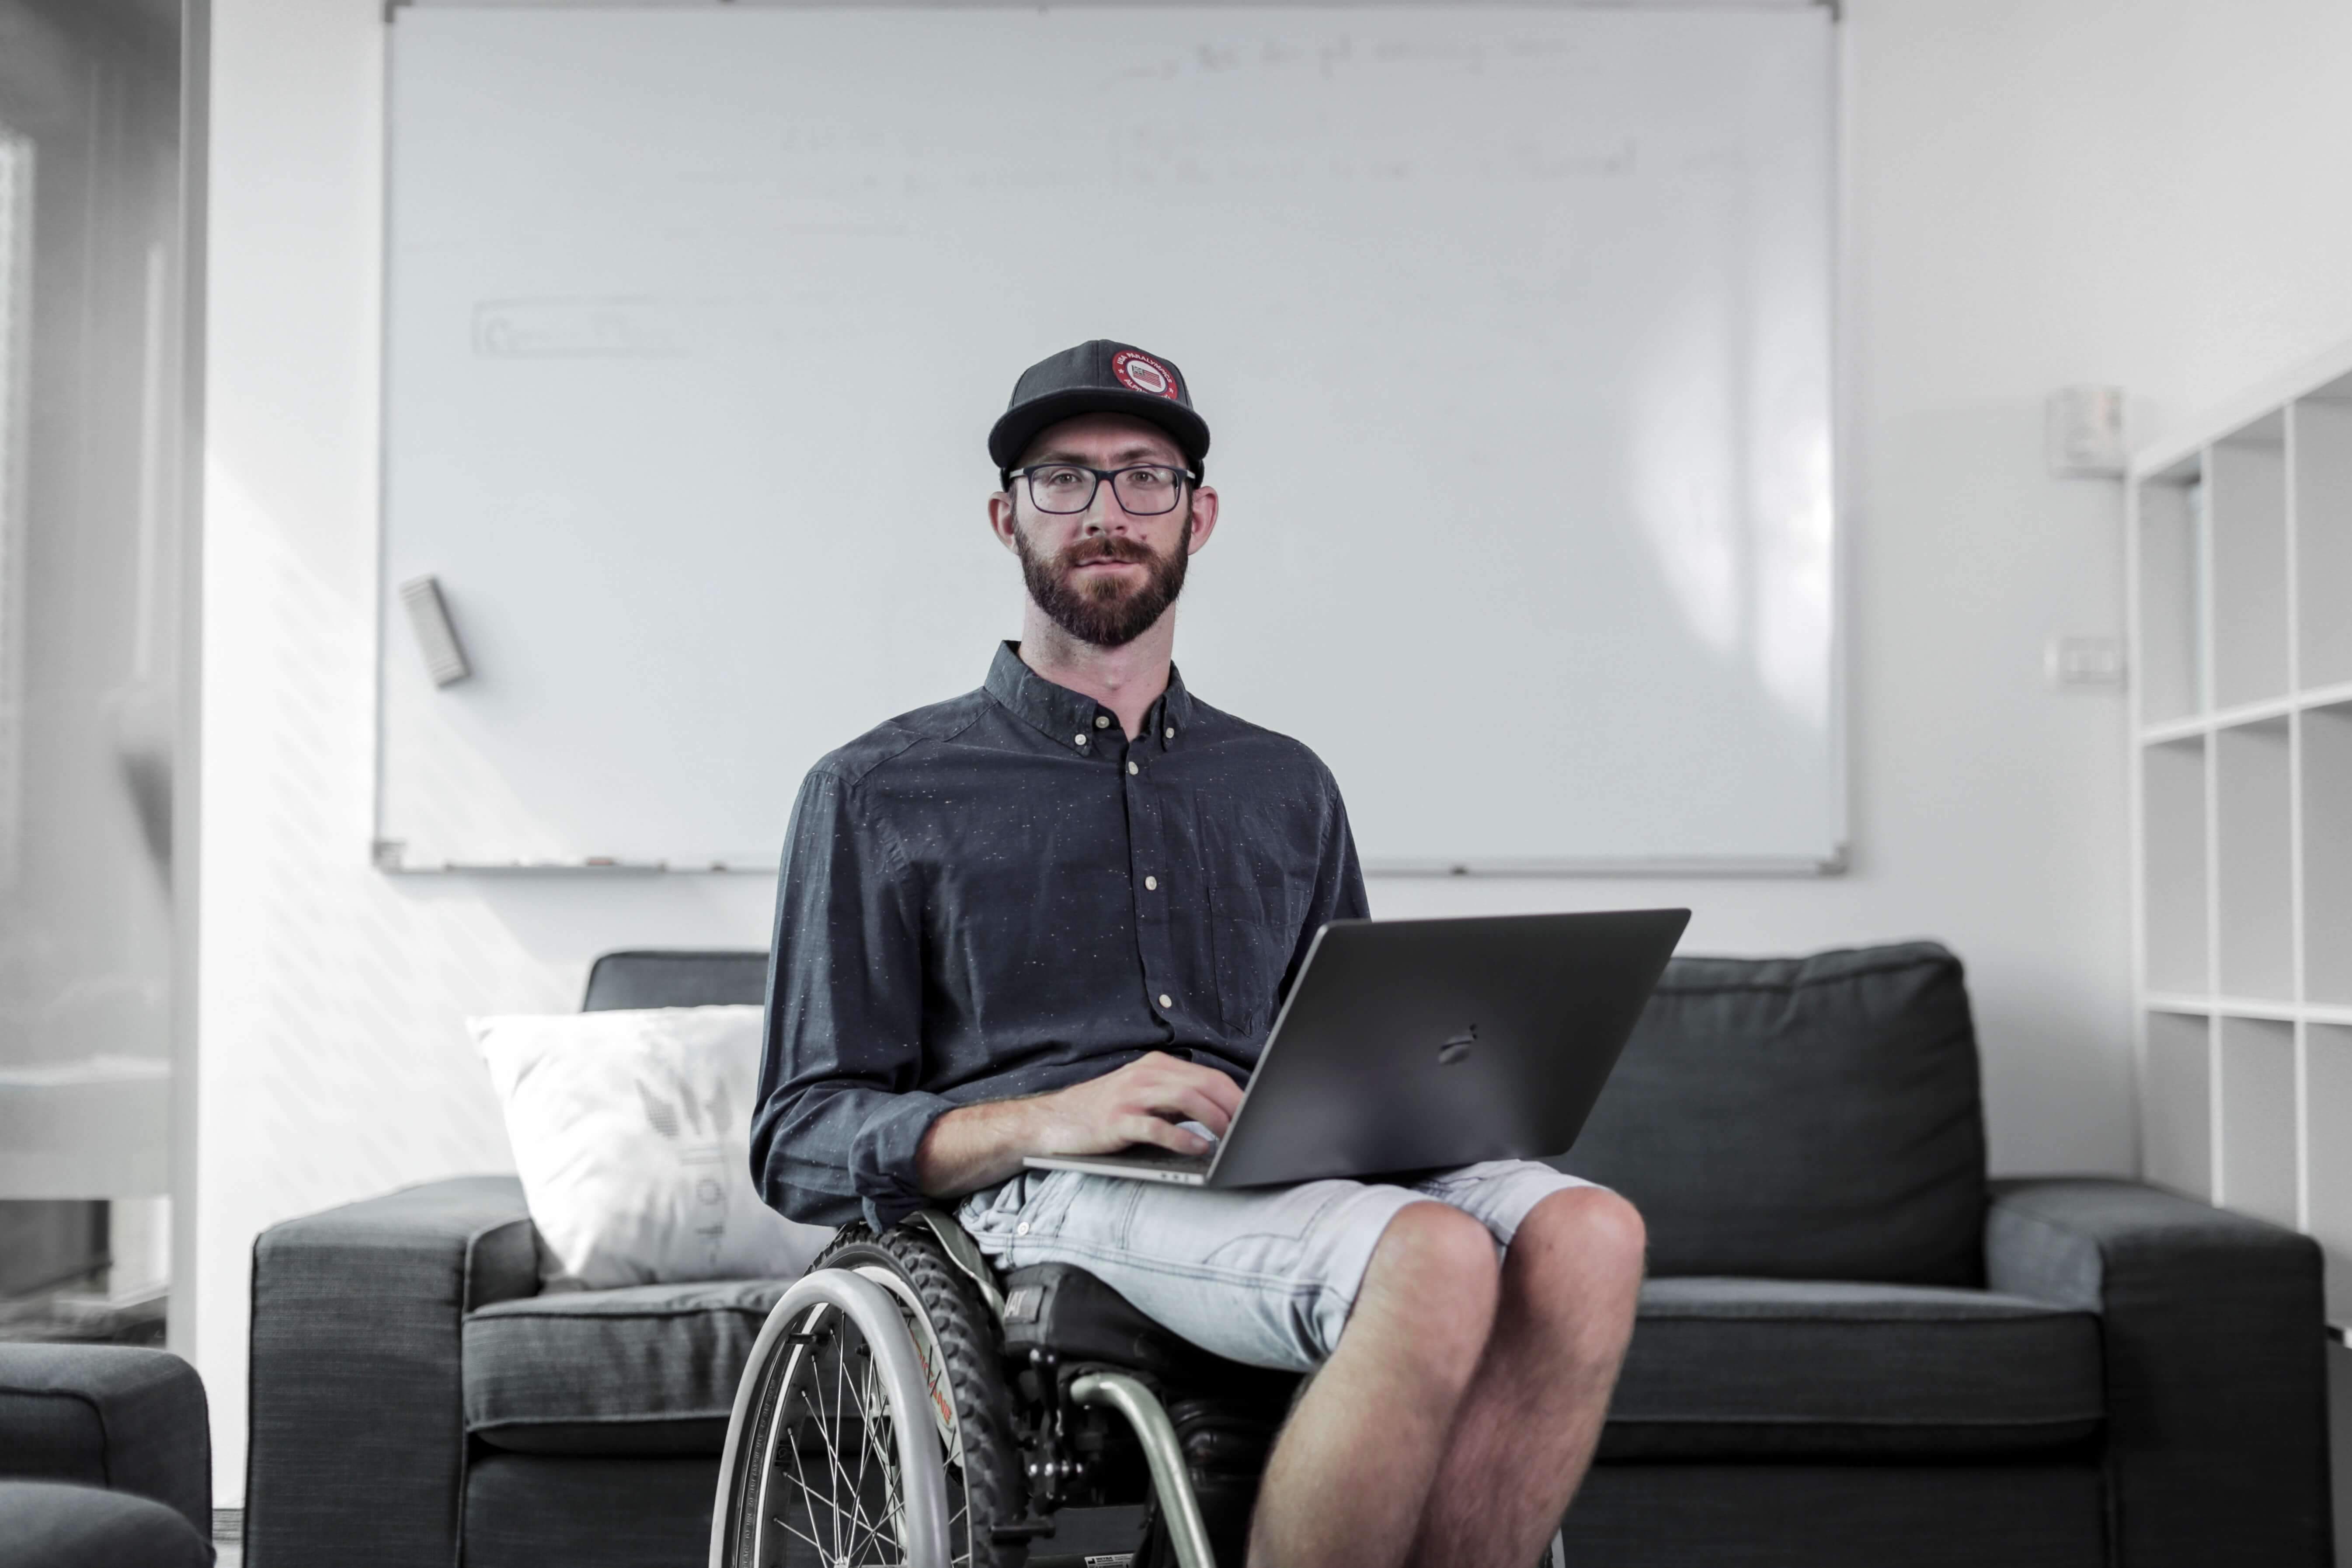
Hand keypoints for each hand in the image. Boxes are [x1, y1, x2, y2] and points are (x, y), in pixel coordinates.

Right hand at [1033, 1051, 1244, 1158]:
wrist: (1055, 1121)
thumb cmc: (1106, 1112)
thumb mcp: (1145, 1098)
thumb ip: (1179, 1101)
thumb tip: (1223, 1115)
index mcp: (1157, 1067)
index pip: (1208, 1076)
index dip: (1236, 1095)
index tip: (1257, 1115)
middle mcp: (1146, 1075)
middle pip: (1203, 1084)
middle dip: (1233, 1106)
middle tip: (1251, 1129)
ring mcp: (1131, 1096)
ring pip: (1186, 1099)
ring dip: (1214, 1119)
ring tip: (1231, 1138)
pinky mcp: (1118, 1121)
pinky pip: (1157, 1127)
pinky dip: (1183, 1137)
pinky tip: (1199, 1148)